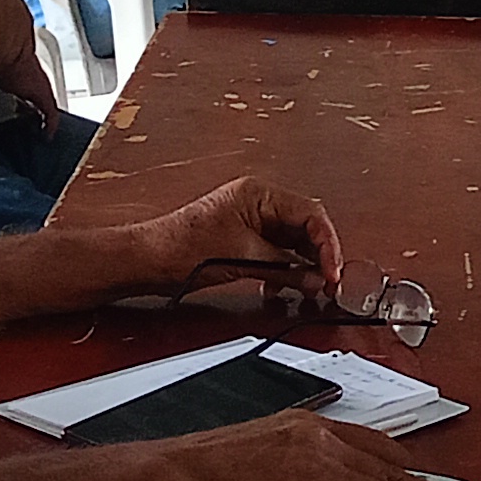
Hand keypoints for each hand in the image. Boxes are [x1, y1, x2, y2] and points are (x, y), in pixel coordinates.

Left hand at [134, 174, 342, 302]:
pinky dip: (285, 269)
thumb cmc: (182, 247)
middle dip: (319, 255)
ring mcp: (251, 220)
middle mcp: (258, 202)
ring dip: (303, 265)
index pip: (310, 213)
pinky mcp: (243, 238)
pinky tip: (284, 285)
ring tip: (311, 287)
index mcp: (260, 193)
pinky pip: (276, 251)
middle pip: (305, 226)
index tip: (332, 270)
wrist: (148, 260)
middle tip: (329, 282)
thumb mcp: (244, 257)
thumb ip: (286, 266)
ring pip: (292, 241)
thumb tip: (315, 276)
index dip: (327, 244)